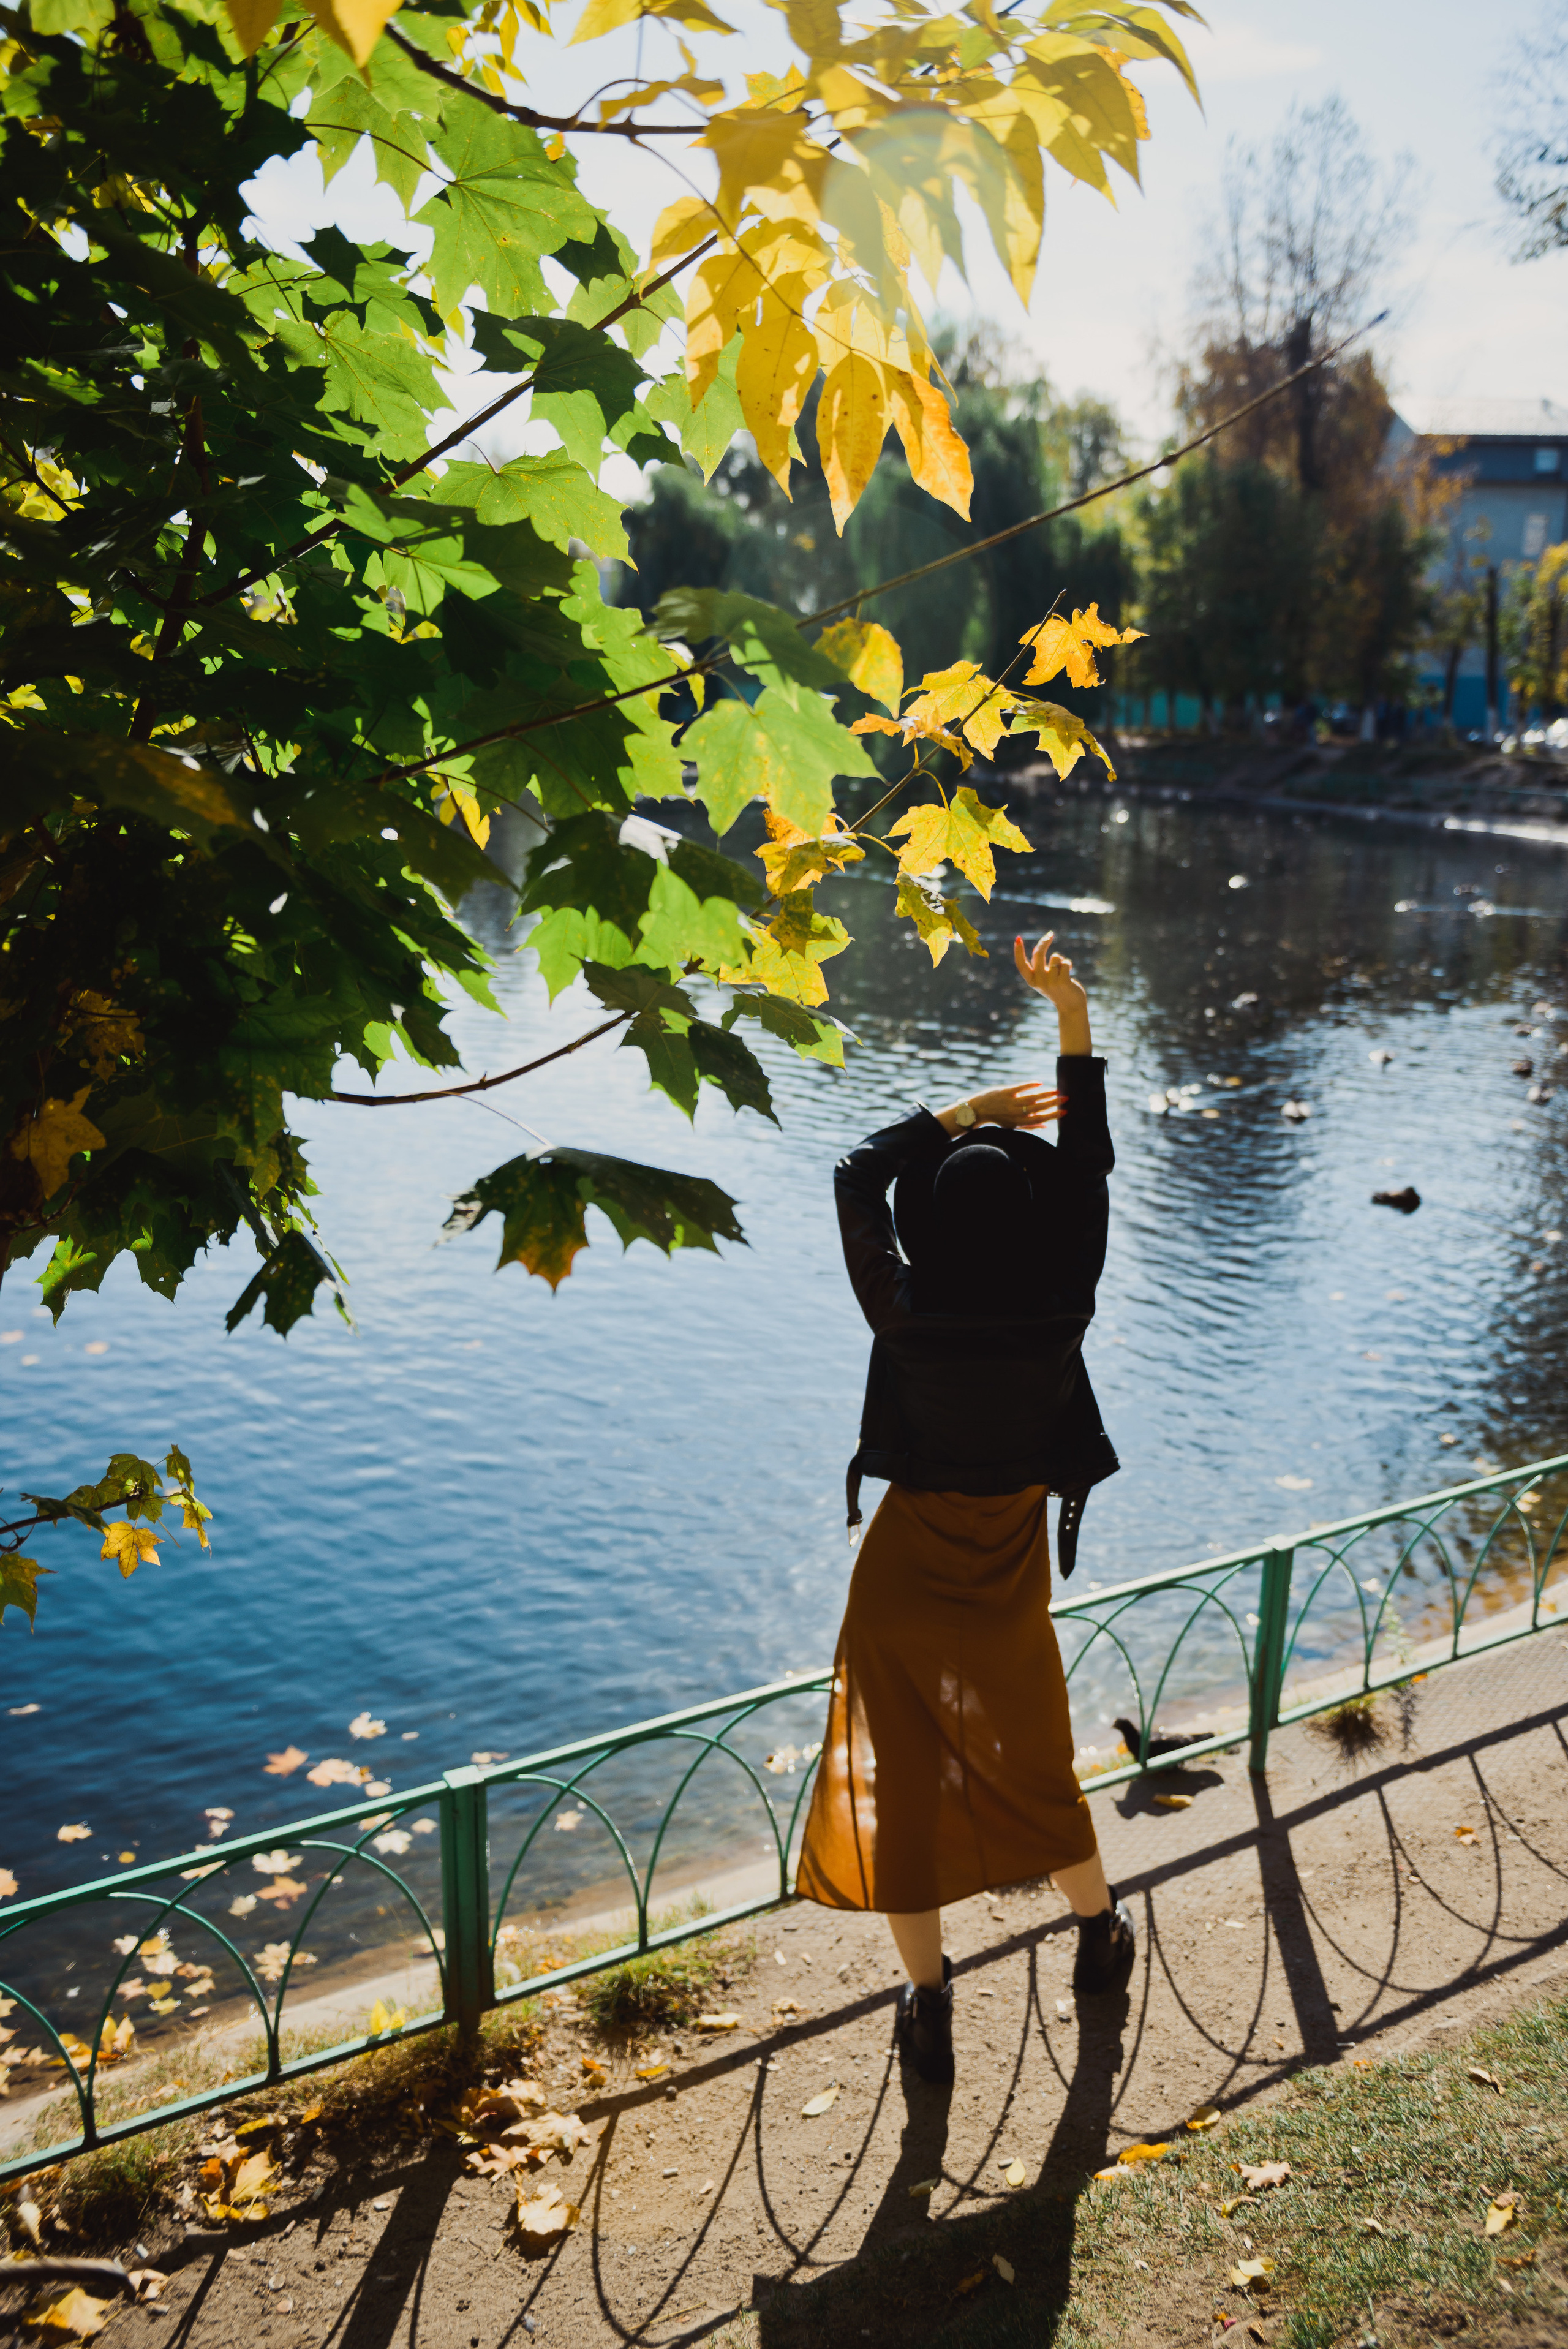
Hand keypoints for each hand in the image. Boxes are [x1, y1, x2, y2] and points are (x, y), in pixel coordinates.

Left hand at [935, 1082, 1062, 1136]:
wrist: (978, 1110)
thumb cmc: (998, 1118)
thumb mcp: (1013, 1125)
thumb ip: (1029, 1125)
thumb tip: (1046, 1125)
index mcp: (1019, 1122)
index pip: (1040, 1119)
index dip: (1053, 1115)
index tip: (1065, 1111)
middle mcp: (1016, 1113)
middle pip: (1039, 1108)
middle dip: (1054, 1103)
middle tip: (1066, 1098)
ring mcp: (1010, 1102)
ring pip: (1032, 1098)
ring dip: (1045, 1094)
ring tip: (1057, 1091)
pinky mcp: (1005, 1092)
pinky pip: (1020, 1087)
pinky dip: (1030, 1085)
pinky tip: (1040, 1083)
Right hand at [1014, 929, 1084, 1010]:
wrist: (1070, 1006)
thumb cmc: (1057, 989)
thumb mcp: (1044, 978)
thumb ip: (1039, 966)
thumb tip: (1035, 948)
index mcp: (1031, 981)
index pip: (1021, 965)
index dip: (1018, 952)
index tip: (1018, 939)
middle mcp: (1039, 982)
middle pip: (1038, 954)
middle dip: (1044, 942)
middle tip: (1050, 935)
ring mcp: (1051, 982)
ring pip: (1056, 957)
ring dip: (1061, 960)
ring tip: (1063, 971)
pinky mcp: (1063, 982)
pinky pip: (1066, 963)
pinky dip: (1069, 964)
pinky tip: (1070, 974)